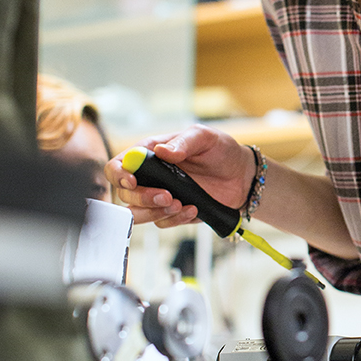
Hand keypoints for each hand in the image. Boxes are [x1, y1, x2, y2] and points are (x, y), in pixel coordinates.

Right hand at [105, 124, 254, 227]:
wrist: (242, 176)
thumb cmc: (221, 151)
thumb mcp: (205, 137)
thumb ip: (183, 142)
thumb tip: (162, 151)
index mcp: (150, 153)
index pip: (119, 164)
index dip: (119, 174)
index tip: (132, 181)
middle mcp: (150, 176)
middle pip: (125, 193)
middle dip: (143, 198)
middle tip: (168, 197)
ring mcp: (159, 195)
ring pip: (138, 213)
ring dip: (155, 212)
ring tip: (180, 204)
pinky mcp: (172, 212)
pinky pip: (162, 222)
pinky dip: (175, 219)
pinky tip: (193, 209)